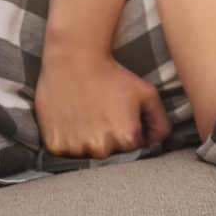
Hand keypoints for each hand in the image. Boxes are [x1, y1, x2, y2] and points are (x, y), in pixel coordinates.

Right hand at [35, 46, 172, 159]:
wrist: (75, 63)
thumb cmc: (113, 76)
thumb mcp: (147, 94)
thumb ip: (160, 121)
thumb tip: (157, 141)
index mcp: (126, 138)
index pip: (135, 146)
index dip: (131, 129)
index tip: (122, 114)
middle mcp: (101, 148)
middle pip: (111, 151)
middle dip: (111, 136)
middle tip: (104, 112)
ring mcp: (77, 148)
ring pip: (88, 151)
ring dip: (89, 139)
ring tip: (88, 114)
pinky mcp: (56, 145)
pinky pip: (67, 150)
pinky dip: (70, 138)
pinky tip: (74, 118)